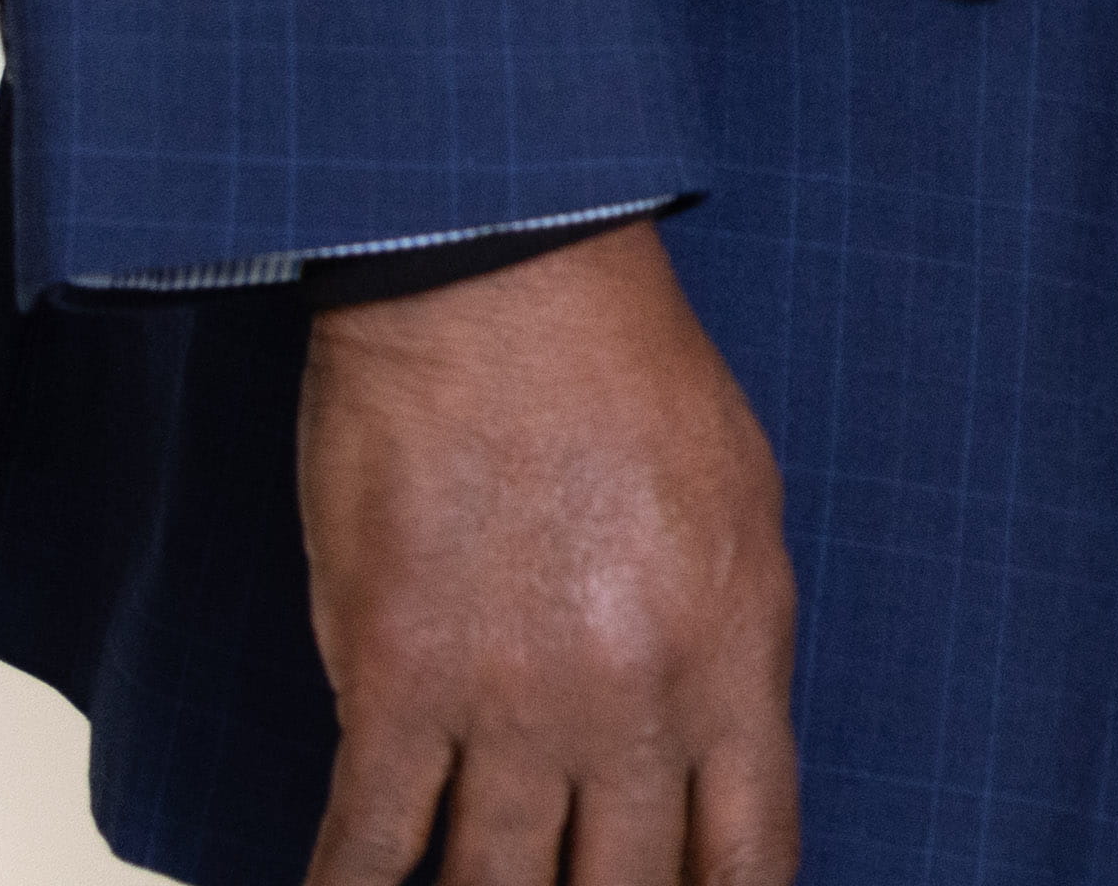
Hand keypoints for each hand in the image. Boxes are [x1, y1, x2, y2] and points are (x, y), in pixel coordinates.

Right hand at [288, 220, 798, 884]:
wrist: (502, 289)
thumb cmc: (627, 374)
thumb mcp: (740, 511)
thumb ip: (729, 649)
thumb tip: (711, 755)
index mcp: (734, 656)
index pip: (751, 853)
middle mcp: (633, 702)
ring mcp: (511, 704)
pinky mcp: (396, 684)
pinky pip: (367, 846)